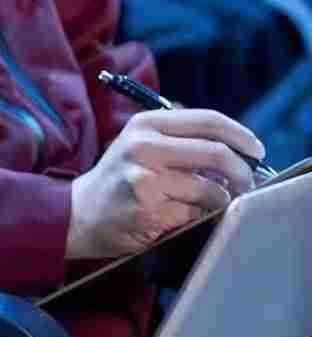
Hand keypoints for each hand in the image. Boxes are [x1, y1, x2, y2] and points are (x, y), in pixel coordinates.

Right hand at [67, 109, 264, 260]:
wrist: (80, 212)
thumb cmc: (119, 178)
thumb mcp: (141, 143)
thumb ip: (180, 138)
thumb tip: (234, 148)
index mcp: (146, 124)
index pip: (207, 120)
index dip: (240, 134)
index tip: (257, 149)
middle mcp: (145, 146)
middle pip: (216, 153)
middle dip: (241, 171)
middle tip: (248, 182)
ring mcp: (146, 179)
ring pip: (210, 189)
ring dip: (218, 199)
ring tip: (203, 202)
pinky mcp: (149, 209)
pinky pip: (194, 213)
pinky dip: (197, 216)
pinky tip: (178, 214)